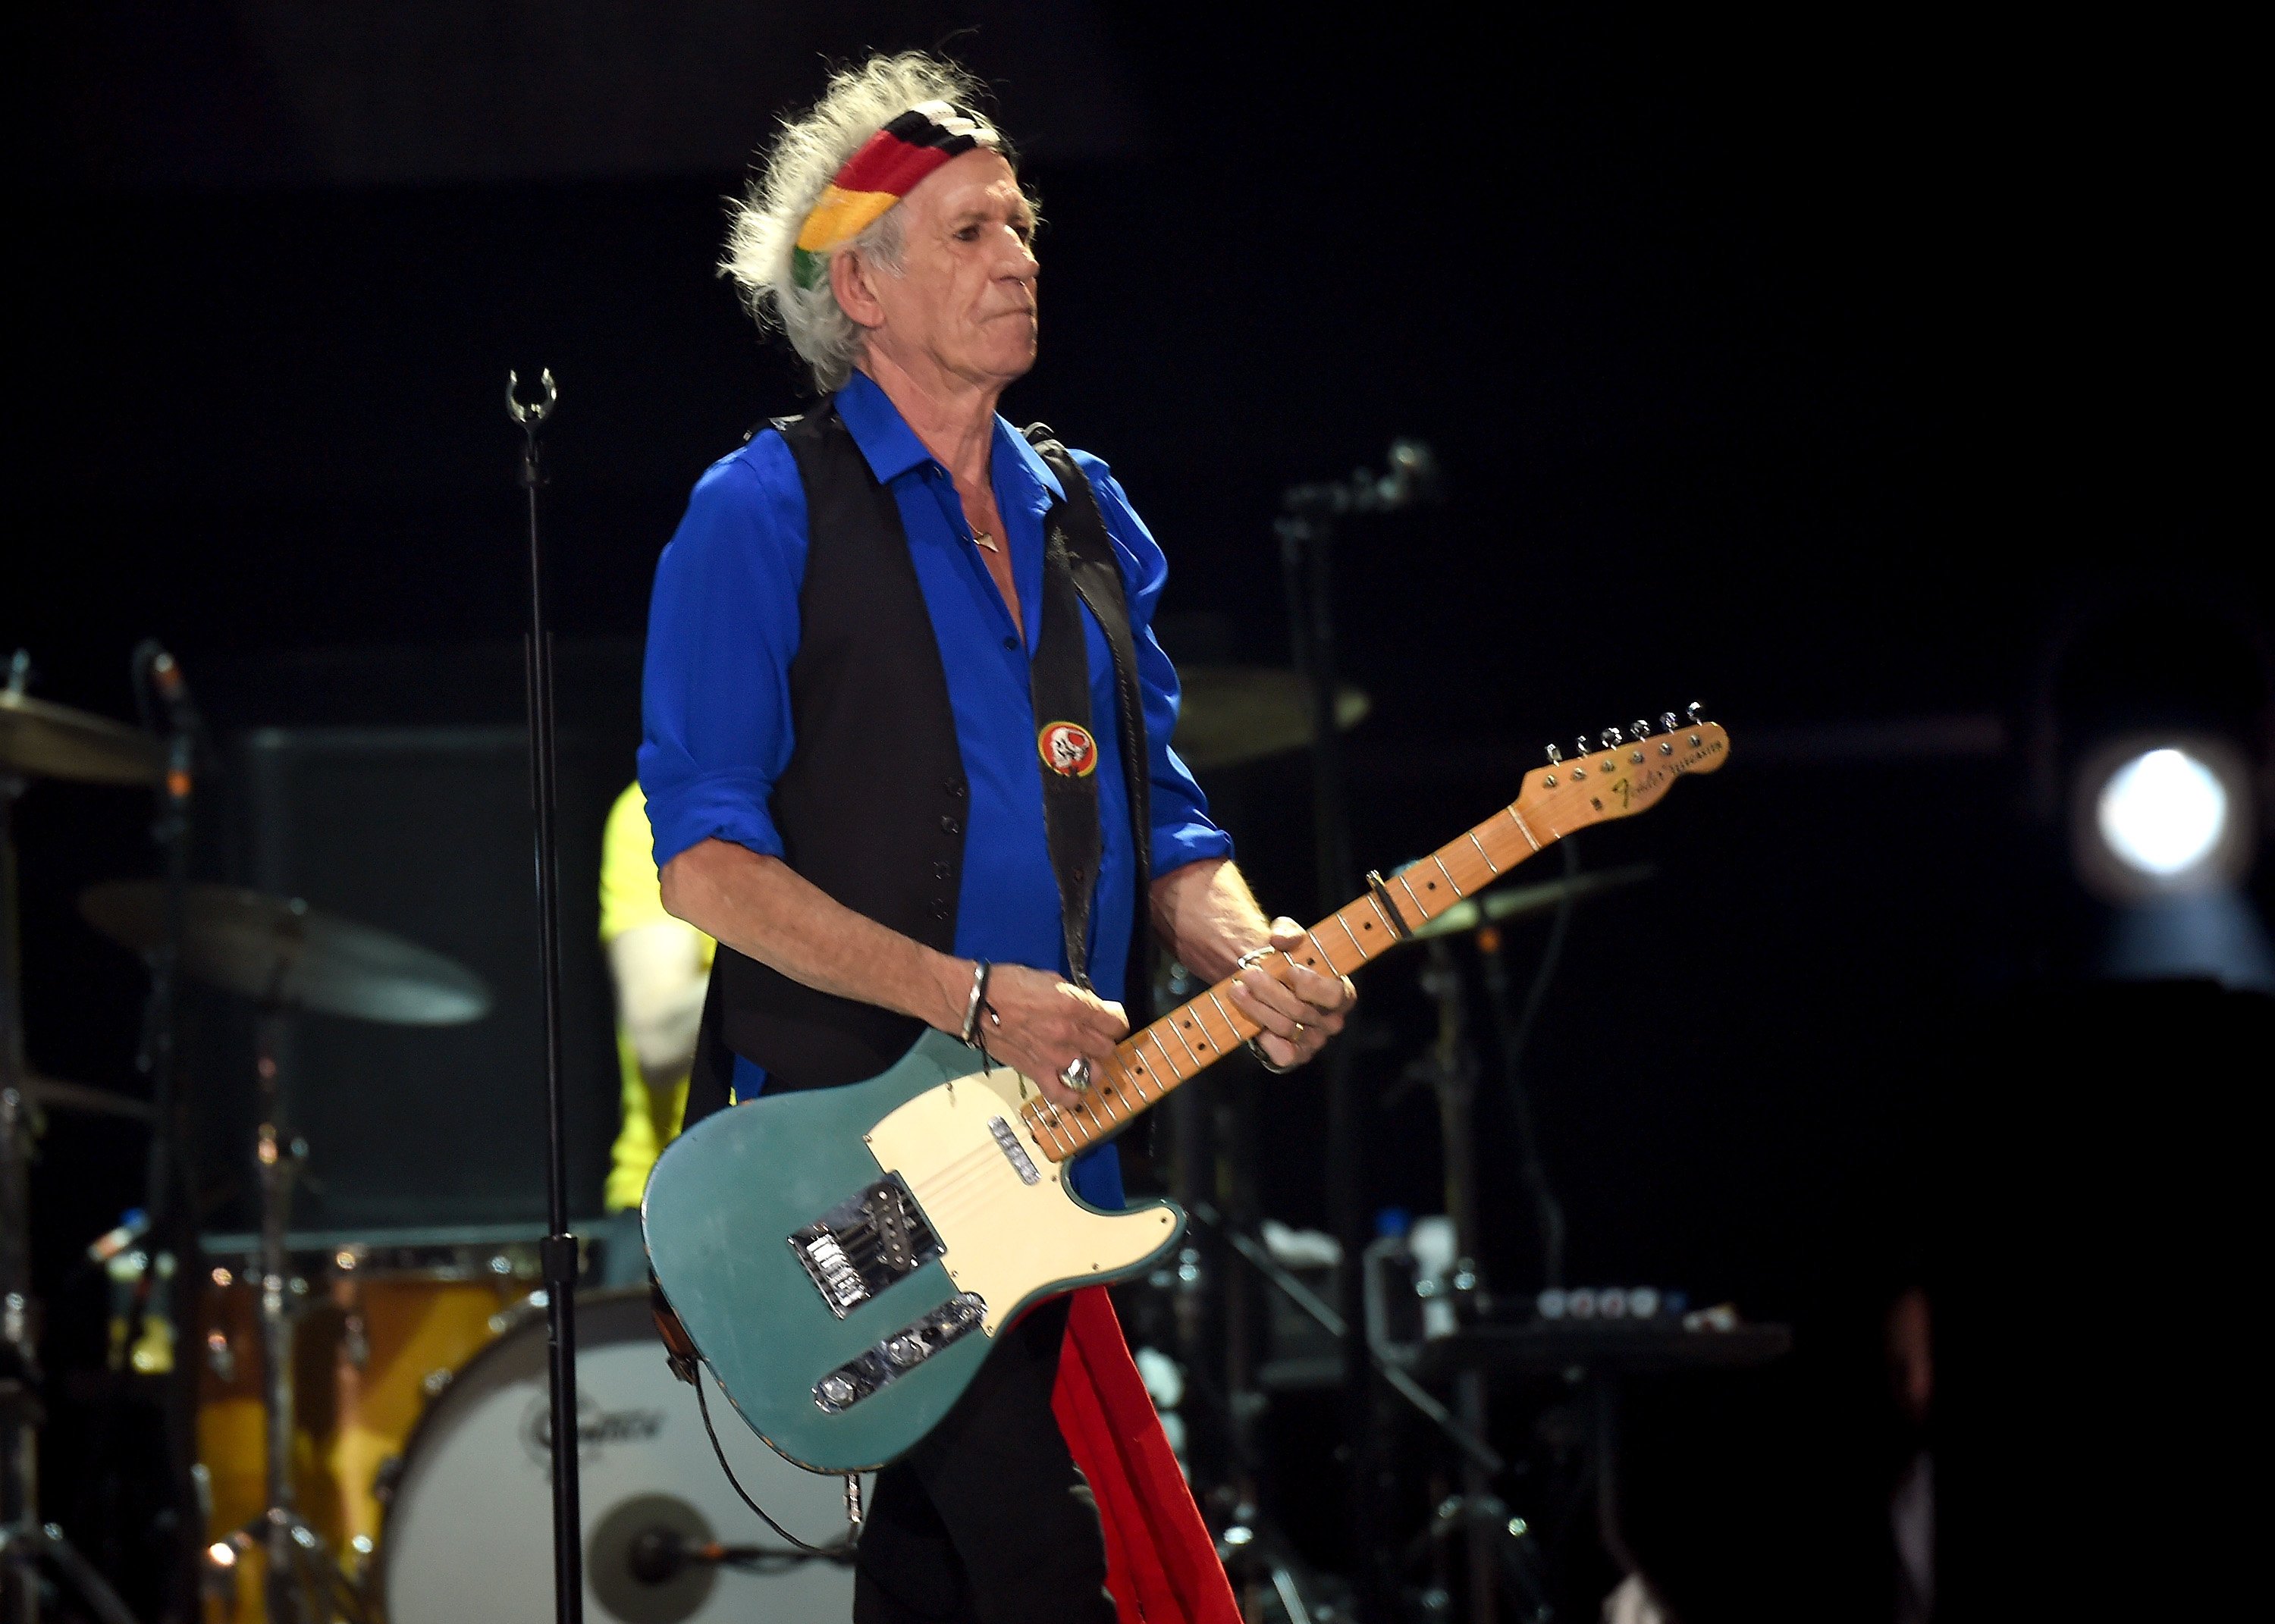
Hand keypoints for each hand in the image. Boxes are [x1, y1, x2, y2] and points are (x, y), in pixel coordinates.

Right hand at [967, 963, 1129, 1109]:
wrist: (975, 1003)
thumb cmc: (1010, 984)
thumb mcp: (1050, 979)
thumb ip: (1074, 997)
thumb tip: (1088, 1008)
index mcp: (1074, 1006)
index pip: (1116, 1022)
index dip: (1115, 1020)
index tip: (1108, 1019)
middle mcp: (1069, 1035)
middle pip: (1107, 1048)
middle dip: (1103, 1041)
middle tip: (1091, 1036)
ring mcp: (1054, 1058)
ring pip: (1095, 1073)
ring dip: (1092, 1066)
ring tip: (1083, 1059)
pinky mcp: (1037, 1073)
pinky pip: (1063, 1095)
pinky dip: (1072, 1095)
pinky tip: (1072, 1086)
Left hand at [1228, 917, 1355, 1070]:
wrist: (1267, 982)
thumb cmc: (1285, 960)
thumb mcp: (1288, 937)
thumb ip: (1288, 932)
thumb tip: (1281, 940)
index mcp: (1341, 993)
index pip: (1333, 993)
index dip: (1311, 984)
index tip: (1289, 970)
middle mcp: (1332, 1020)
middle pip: (1300, 1010)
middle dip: (1269, 990)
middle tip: (1247, 973)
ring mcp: (1314, 1041)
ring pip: (1285, 1027)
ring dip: (1256, 1008)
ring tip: (1237, 989)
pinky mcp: (1296, 1055)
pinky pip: (1284, 1055)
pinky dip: (1266, 1040)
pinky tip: (1253, 1024)